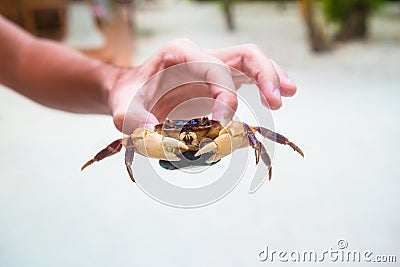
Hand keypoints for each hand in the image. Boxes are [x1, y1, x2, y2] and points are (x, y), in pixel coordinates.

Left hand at [107, 39, 296, 132]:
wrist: (131, 93)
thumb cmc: (129, 98)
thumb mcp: (122, 108)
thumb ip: (131, 118)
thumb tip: (154, 129)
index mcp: (180, 53)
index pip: (213, 69)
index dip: (224, 95)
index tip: (223, 123)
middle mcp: (200, 55)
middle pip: (243, 55)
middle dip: (264, 75)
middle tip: (277, 101)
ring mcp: (213, 66)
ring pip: (252, 62)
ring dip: (273, 77)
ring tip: (288, 95)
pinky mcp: (219, 80)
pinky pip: (248, 78)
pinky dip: (265, 86)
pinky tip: (278, 99)